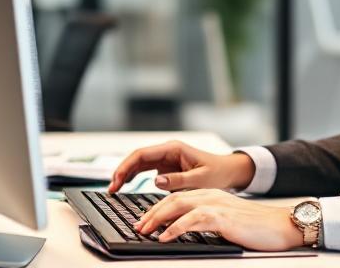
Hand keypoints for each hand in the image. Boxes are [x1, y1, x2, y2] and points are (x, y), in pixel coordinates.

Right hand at [107, 141, 255, 192]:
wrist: (228, 172)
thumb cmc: (217, 173)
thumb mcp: (200, 179)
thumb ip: (178, 180)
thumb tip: (156, 180)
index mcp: (173, 149)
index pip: (142, 154)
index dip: (126, 166)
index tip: (117, 180)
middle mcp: (166, 151)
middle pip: (136, 158)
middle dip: (121, 171)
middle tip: (111, 189)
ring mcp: (165, 158)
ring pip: (138, 164)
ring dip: (125, 175)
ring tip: (114, 190)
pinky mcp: (165, 167)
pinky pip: (144, 170)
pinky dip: (134, 177)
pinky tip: (125, 186)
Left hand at [133, 189, 303, 250]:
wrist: (281, 226)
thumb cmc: (257, 227)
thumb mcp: (227, 221)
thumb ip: (207, 221)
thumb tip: (184, 232)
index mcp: (212, 195)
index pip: (177, 197)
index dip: (157, 208)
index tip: (144, 220)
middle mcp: (212, 196)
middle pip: (173, 199)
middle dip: (152, 212)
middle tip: (138, 226)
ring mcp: (218, 205)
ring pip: (179, 206)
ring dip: (158, 219)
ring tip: (145, 231)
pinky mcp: (223, 218)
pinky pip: (193, 220)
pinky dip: (175, 228)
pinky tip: (165, 237)